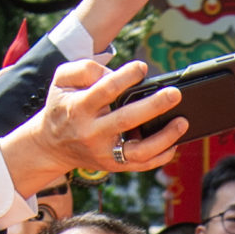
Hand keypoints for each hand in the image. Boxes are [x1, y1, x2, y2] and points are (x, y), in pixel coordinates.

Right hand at [0, 59, 186, 197]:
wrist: (51, 145)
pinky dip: (161, 156)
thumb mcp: (61, 81)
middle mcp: (93, 132)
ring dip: (164, 137)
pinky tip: (175, 144)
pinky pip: (141, 165)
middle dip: (153, 106)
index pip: (106, 90)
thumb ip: (84, 69)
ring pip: (138, 150)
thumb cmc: (62, 106)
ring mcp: (105, 152)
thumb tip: (114, 74)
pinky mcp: (114, 165)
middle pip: (126, 120)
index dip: (126, 77)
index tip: (142, 67)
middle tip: (174, 94)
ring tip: (182, 122)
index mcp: (79, 108)